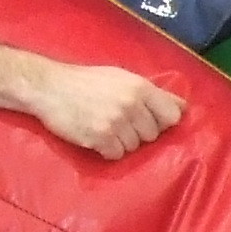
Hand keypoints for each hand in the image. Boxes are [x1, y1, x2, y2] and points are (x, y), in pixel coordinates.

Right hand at [27, 62, 183, 158]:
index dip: (163, 121)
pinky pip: (117, 155)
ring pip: (135, 146)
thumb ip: (150, 92)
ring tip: (103, 126)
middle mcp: (131, 103)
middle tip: (117, 121)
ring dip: (121, 142)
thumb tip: (183, 107)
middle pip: (153, 134)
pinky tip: (95, 136)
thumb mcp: (120, 77)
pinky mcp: (100, 138)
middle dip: (139, 132)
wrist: (47, 87)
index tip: (151, 121)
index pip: (173, 115)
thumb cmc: (85, 81)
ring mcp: (116, 121)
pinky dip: (107, 150)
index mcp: (140, 86)